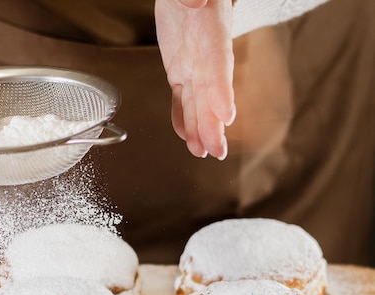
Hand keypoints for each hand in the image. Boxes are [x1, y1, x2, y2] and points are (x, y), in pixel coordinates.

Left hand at [155, 0, 235, 159]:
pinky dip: (182, 118)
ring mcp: (193, 64)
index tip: (225, 114)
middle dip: (213, 123)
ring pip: (197, 102)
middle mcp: (206, 54)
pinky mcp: (179, 69)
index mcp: (212, 32)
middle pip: (210, 93)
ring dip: (199, 129)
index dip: (222, 91)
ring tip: (202, 153)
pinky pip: (181, 98)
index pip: (218, 65)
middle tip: (216, 150)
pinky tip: (185, 136)